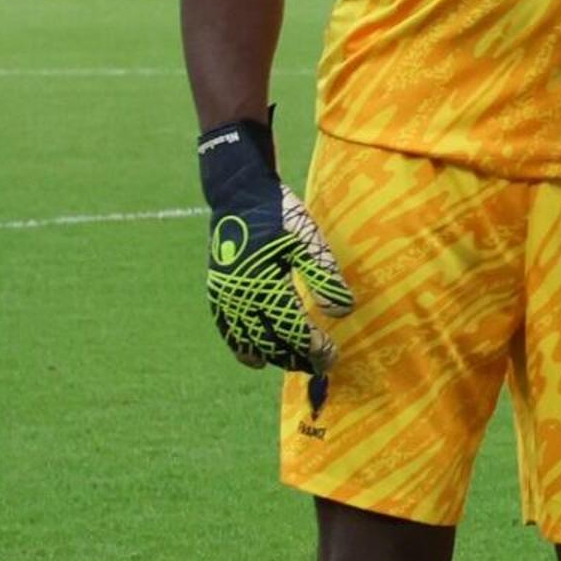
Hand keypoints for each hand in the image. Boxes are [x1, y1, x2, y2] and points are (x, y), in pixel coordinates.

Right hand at [197, 118, 353, 374]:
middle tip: (321, 366)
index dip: (312, 348)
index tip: (332, 356)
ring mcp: (224, 295)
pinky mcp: (217, 291)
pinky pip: (228, 330)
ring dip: (272, 356)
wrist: (239, 194)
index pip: (292, 330)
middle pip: (268, 342)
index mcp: (264, 284)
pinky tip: (256, 359)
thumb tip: (343, 313)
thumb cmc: (280, 215)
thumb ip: (325, 276)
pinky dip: (243, 347)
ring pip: (246, 341)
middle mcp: (239, 296)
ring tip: (296, 364)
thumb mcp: (309, 241)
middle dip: (295, 358)